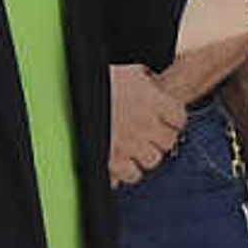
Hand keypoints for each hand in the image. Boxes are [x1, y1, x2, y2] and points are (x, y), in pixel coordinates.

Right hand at [108, 63, 185, 186]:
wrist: (68, 97)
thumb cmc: (96, 83)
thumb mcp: (127, 72)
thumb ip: (144, 78)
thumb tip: (151, 80)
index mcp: (153, 101)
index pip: (180, 118)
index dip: (173, 120)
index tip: (167, 120)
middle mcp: (146, 125)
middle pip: (169, 142)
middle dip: (160, 138)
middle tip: (149, 134)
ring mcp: (132, 145)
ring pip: (153, 160)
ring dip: (146, 155)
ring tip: (135, 148)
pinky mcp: (115, 161)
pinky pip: (132, 175)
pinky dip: (129, 171)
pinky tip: (122, 161)